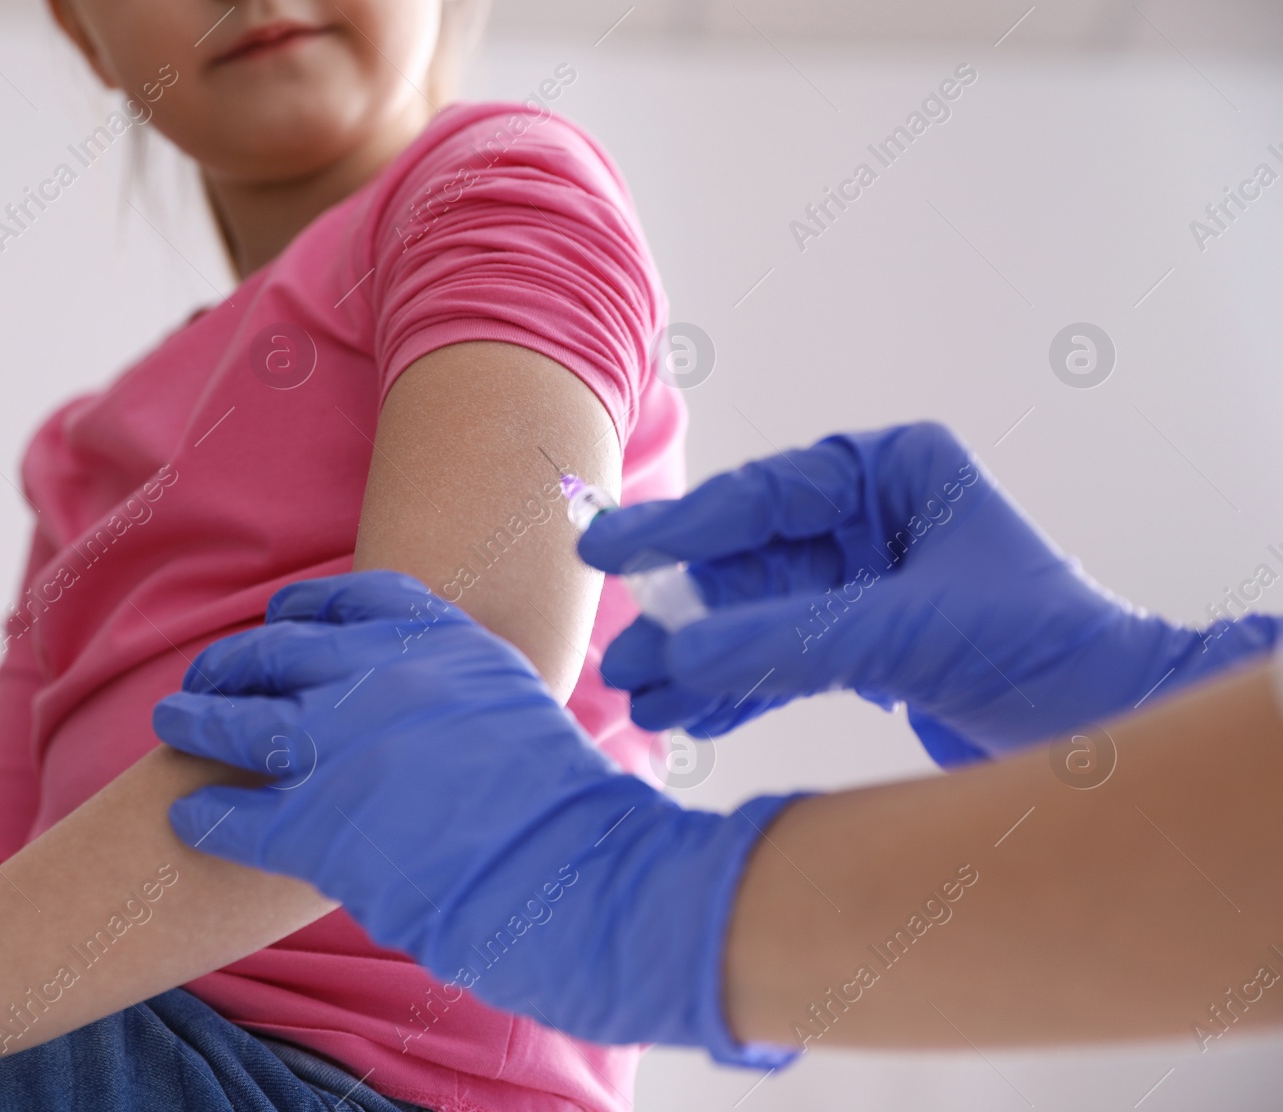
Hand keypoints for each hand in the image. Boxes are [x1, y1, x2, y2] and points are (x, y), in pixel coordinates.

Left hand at [154, 571, 800, 1066]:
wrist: (579, 874)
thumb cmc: (561, 806)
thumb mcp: (513, 705)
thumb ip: (460, 683)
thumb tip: (429, 692)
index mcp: (440, 640)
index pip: (351, 597)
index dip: (303, 609)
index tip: (280, 619)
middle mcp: (384, 675)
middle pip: (281, 649)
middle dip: (234, 661)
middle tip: (203, 676)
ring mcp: (345, 744)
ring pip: (241, 716)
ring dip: (198, 718)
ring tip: (171, 724)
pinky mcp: (319, 822)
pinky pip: (237, 807)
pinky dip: (208, 809)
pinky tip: (191, 812)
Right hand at [578, 421, 1278, 761]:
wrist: (1112, 728)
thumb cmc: (1043, 649)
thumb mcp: (907, 632)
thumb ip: (786, 640)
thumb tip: (676, 656)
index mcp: (891, 471)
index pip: (764, 495)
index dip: (679, 527)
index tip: (606, 547)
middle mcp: (868, 518)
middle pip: (746, 560)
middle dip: (684, 613)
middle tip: (619, 652)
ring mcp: (861, 583)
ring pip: (754, 615)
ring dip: (701, 660)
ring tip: (643, 699)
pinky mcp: (862, 644)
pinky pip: (779, 658)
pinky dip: (736, 689)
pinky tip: (689, 716)